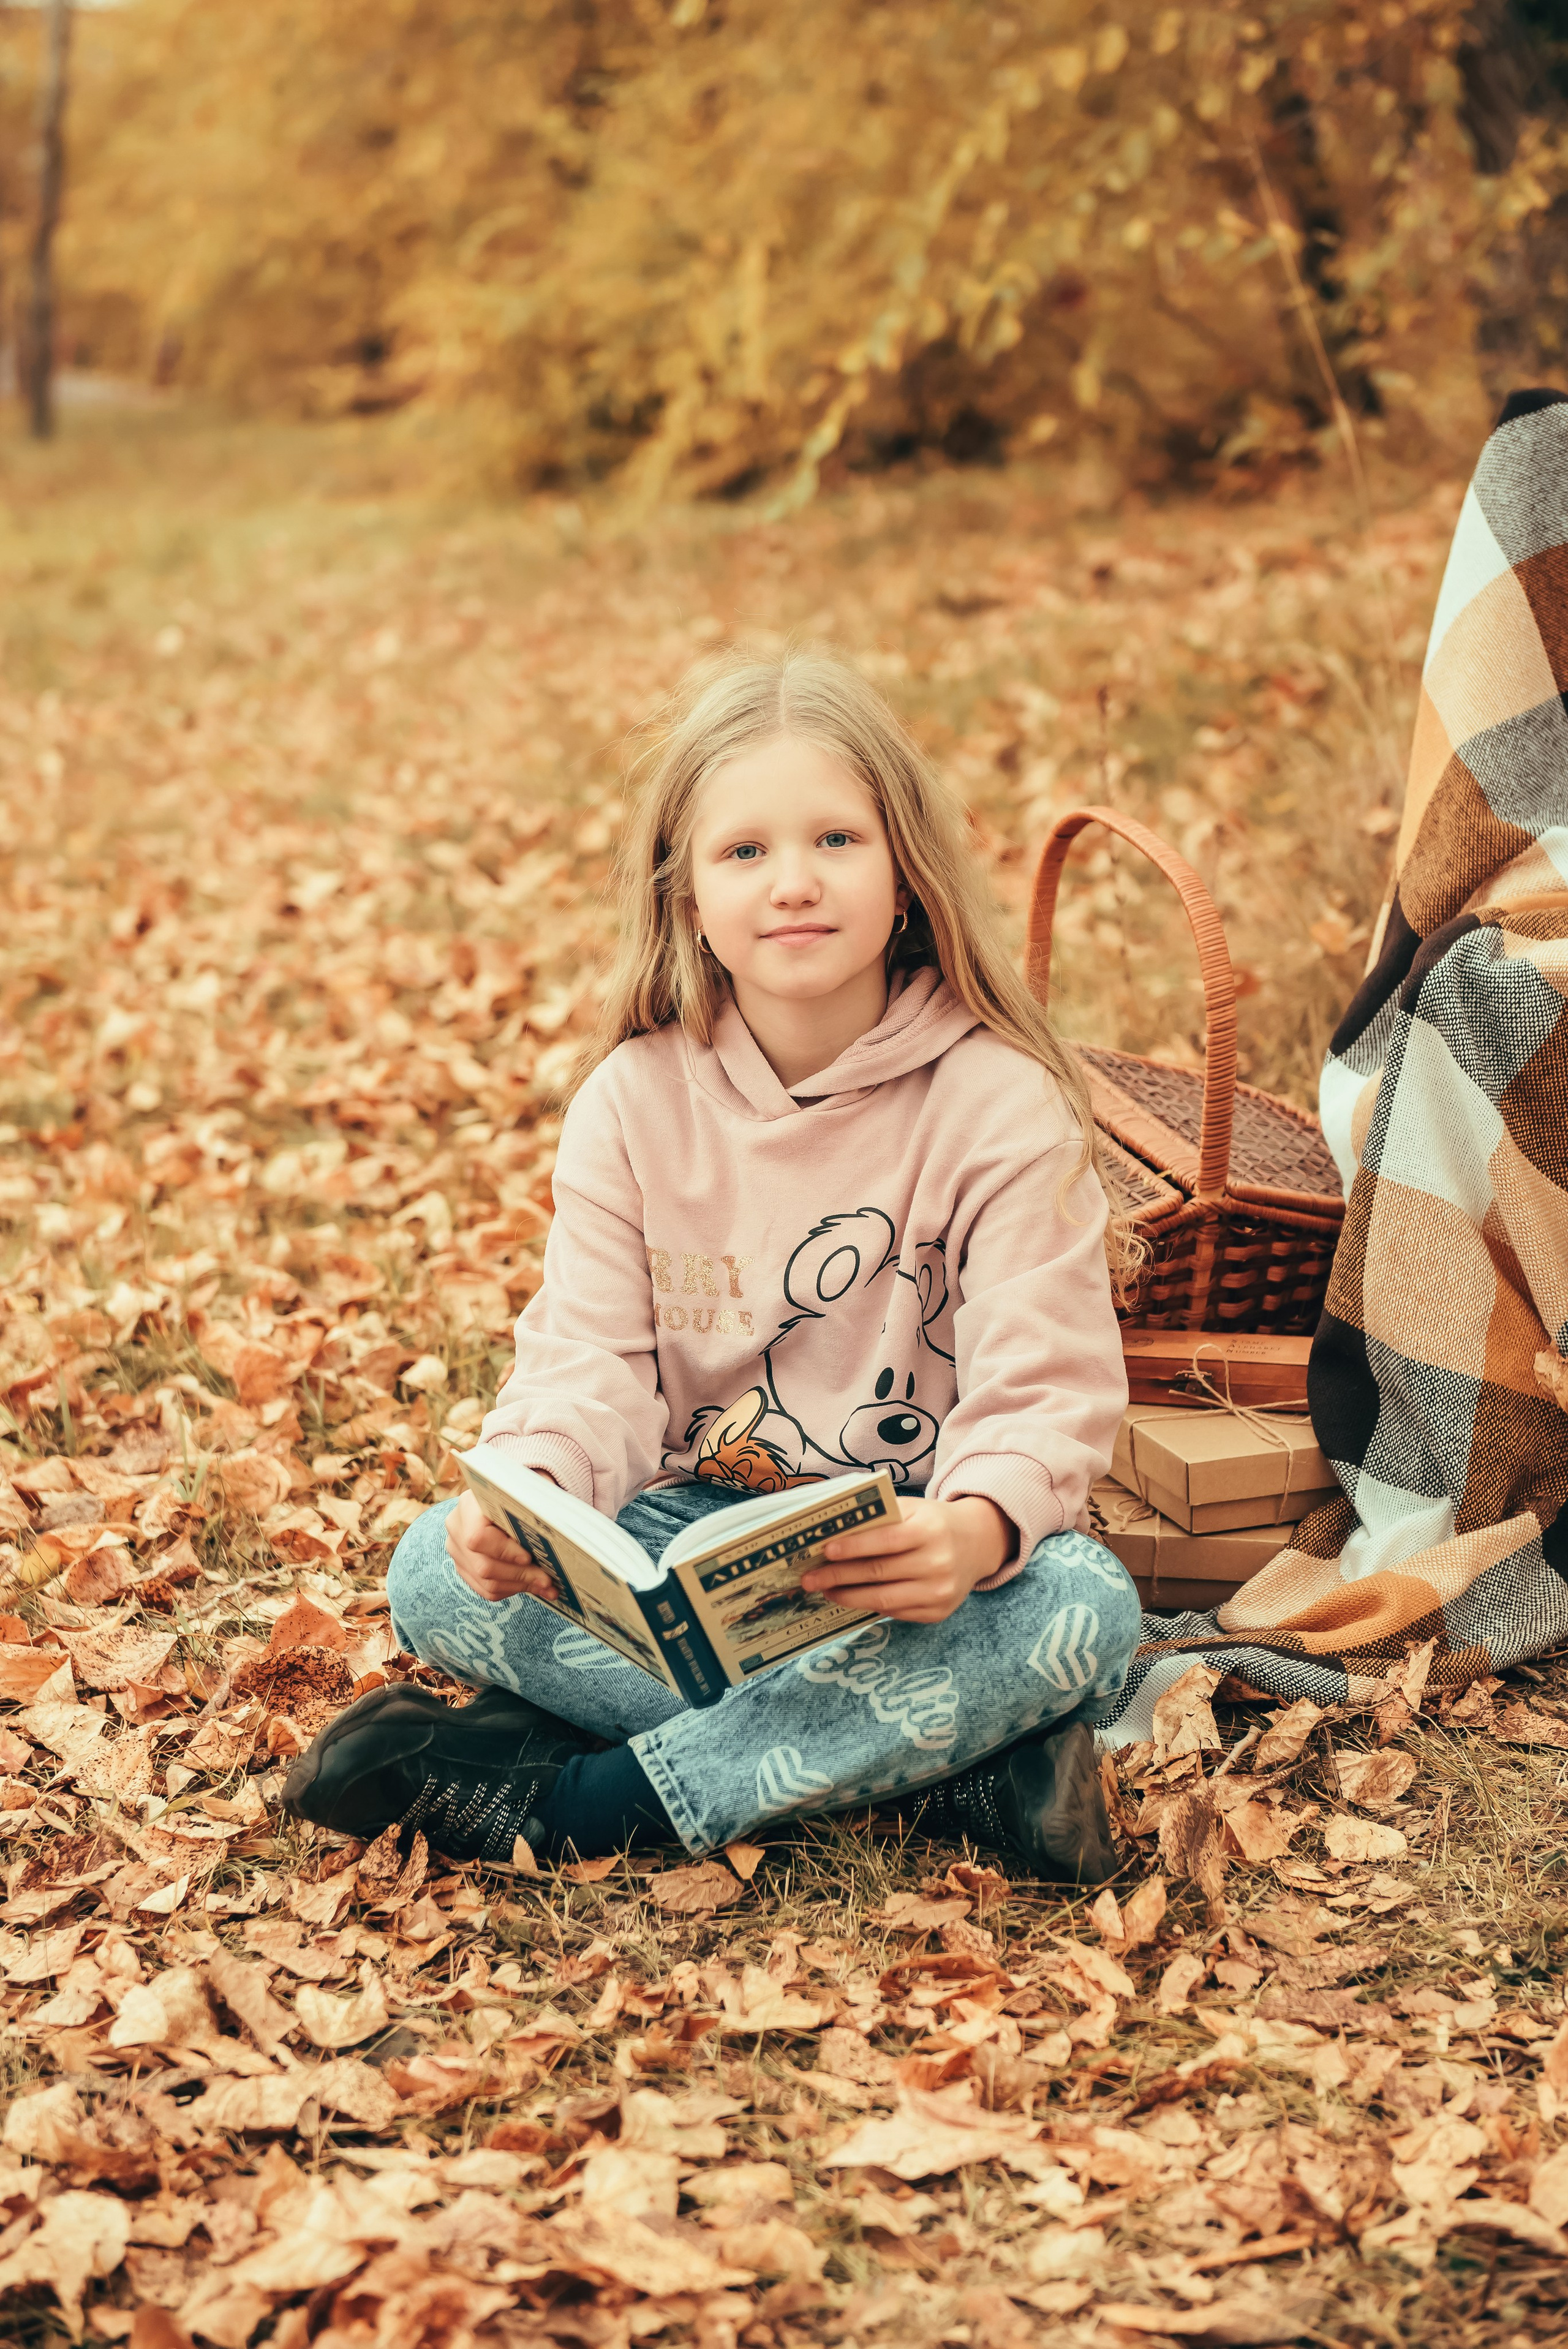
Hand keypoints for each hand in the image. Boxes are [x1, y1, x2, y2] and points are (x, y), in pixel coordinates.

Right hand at [445, 1487, 558, 1602]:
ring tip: (547, 1586)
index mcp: (468, 1504)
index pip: (478, 1537)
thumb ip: (535, 1513)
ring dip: (520, 1586)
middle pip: (484, 1566)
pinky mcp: (465, 1568)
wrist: (506, 1498)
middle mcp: (457, 1528)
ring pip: (486, 1582)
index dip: (504, 1551)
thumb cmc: (521, 1494)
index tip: (529, 1557)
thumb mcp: (528, 1495)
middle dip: (520, 1575)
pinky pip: (486, 1590)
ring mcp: (458, 1551)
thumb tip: (557, 1539)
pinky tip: (533, 1586)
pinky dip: (513, 1589)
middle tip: (547, 1580)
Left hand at [799, 1494, 1014, 1624]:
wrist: (977, 1542)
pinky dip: (870, 1607)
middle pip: (879, 1573)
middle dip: (838, 1576)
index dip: (853, 1547)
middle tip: (810, 1579)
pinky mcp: (939, 1612)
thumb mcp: (912, 1509)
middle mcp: (938, 1563)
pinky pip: (896, 1613)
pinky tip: (853, 1599)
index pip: (885, 1541)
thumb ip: (879, 1519)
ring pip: (884, 1600)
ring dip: (848, 1597)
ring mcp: (940, 1592)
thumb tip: (833, 1535)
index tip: (825, 1550)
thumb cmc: (933, 1522)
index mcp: (930, 1530)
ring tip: (826, 1591)